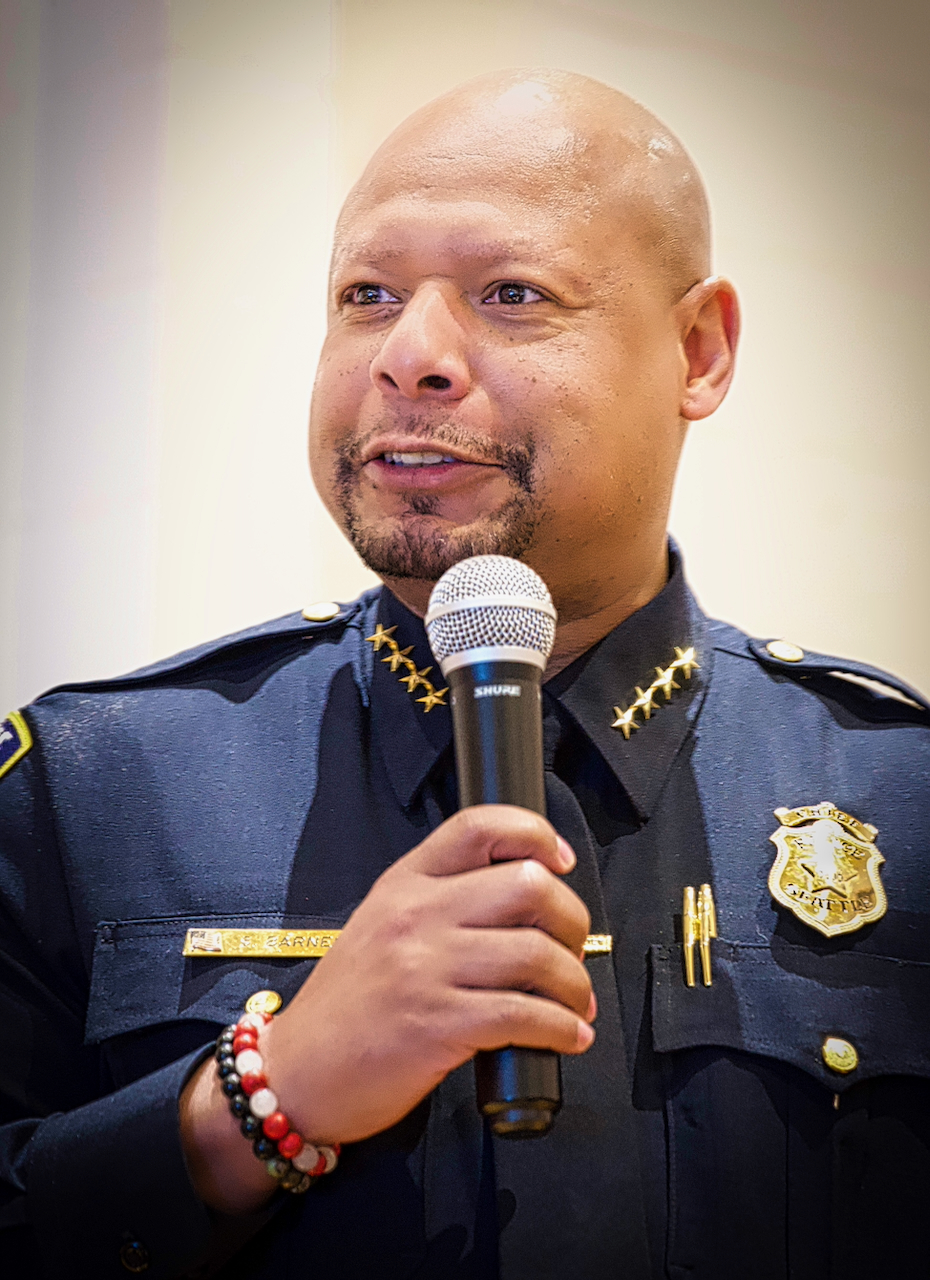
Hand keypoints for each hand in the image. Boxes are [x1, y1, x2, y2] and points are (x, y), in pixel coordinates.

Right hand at [181, 805, 592, 1211]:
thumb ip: (440, 904)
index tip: (561, 862)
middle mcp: (416, 915)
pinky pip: (523, 1015)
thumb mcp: (382, 926)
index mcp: (404, 882)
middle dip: (572, 921)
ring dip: (574, 983)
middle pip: (527, 885)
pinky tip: (568, 1037)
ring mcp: (424, 968)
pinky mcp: (435, 1025)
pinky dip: (561, 1028)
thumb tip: (527, 902)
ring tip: (576, 1003)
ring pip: (536, 952)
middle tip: (574, 950)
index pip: (478, 826)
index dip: (534, 834)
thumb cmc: (349, 1003)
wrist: (296, 1073)